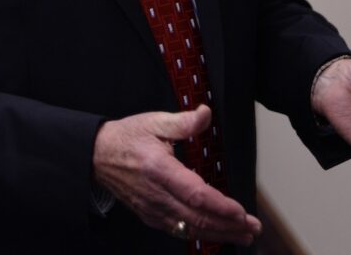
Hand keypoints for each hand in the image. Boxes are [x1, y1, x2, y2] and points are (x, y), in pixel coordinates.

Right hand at [92, 107, 261, 244]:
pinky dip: (200, 235)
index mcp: (159, 169)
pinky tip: (215, 234)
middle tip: (252, 228)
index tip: (241, 211)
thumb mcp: (154, 122)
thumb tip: (206, 114)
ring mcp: (152, 209)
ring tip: (242, 235)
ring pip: (190, 229)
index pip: (195, 195)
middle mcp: (156, 194)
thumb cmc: (127, 138)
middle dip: (229, 226)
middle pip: (197, 218)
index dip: (220, 207)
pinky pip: (179, 231)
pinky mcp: (150, 216)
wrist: (98, 155)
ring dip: (219, 234)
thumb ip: (183, 121)